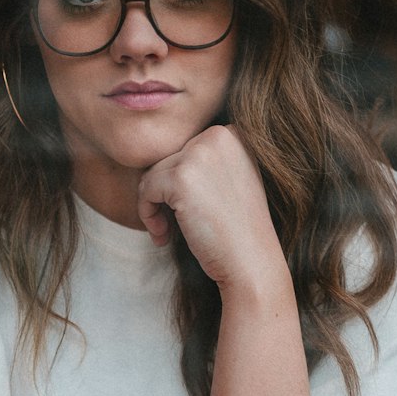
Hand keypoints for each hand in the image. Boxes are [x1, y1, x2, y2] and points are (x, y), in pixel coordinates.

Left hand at [137, 125, 286, 292]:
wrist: (251, 261)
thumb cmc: (237, 229)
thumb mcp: (229, 180)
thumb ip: (203, 161)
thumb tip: (155, 156)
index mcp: (233, 133)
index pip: (185, 148)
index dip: (179, 183)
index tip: (187, 211)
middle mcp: (218, 136)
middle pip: (167, 158)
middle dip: (163, 194)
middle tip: (172, 226)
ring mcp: (200, 154)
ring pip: (153, 173)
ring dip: (153, 206)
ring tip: (167, 232)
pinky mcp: (181, 177)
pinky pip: (145, 188)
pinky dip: (147, 214)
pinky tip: (163, 235)